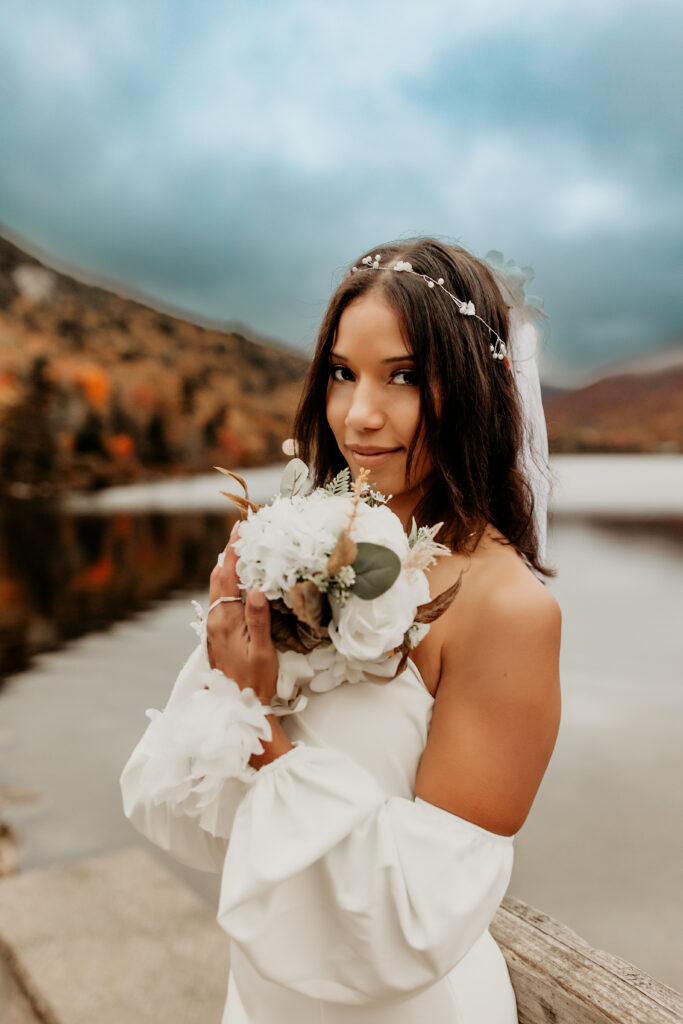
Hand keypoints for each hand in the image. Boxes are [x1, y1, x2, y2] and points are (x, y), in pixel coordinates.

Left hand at [207, 522, 277, 706]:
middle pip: (218, 577)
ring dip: (227, 567)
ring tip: (240, 550)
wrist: (236, 708)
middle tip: (241, 533)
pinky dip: (227, 583)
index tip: (239, 529)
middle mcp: (215, 620)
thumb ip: (259, 619)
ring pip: (217, 589)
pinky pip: (219, 600)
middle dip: (228, 553)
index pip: (228, 576)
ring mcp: (214, 628)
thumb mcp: (263, 652)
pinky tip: (238, 582)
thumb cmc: (254, 682)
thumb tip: (257, 589)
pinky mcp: (217, 635)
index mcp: (225, 621)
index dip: (233, 551)